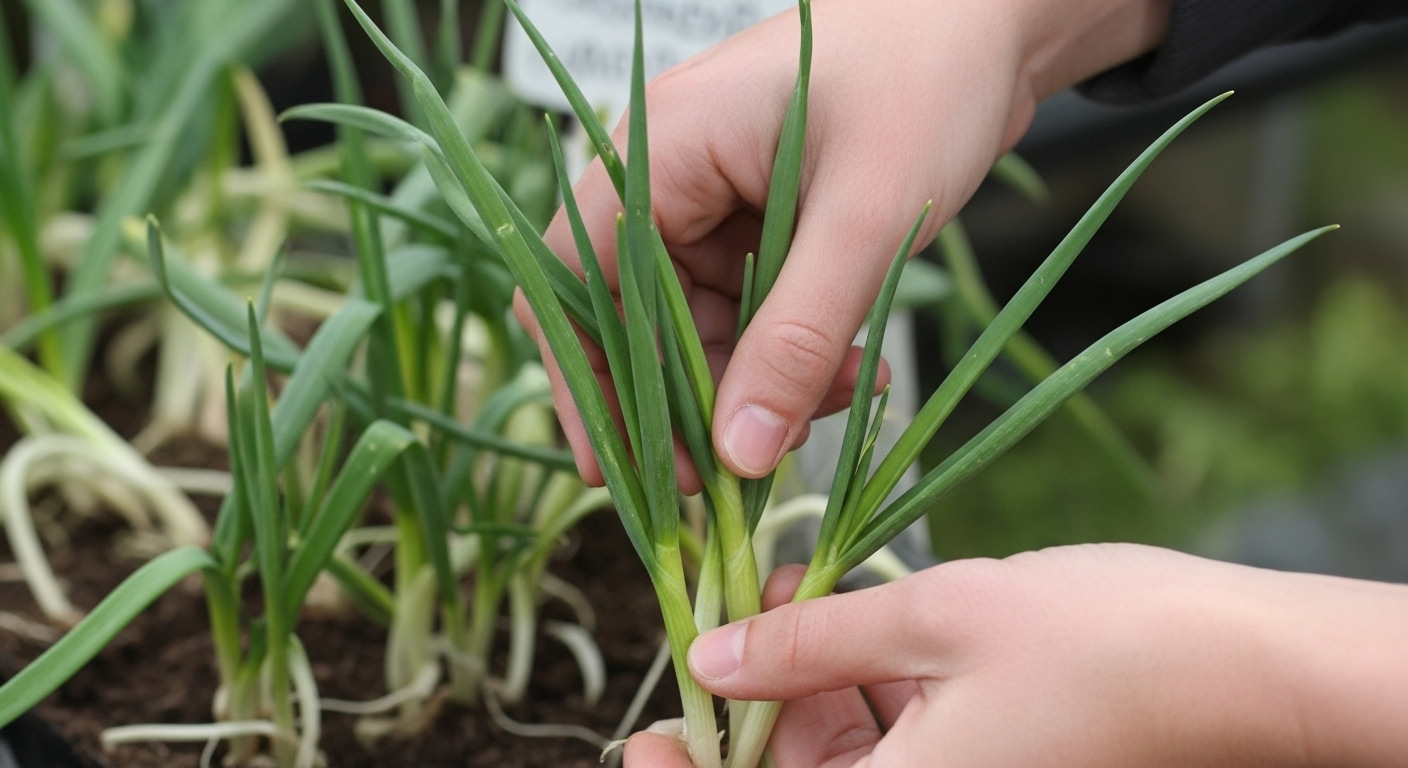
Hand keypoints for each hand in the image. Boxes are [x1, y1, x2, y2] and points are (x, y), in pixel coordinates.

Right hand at [516, 0, 1170, 486]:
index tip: (617, 467)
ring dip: (761, 381)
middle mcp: (668, 177)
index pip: (575, 281)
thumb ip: (797, 336)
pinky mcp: (758, 223)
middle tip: (748, 467)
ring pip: (698, 329)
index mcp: (659, 149)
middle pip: (634, 320)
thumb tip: (737, 452)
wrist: (993, 21)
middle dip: (695, 397)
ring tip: (844, 395)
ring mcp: (712, 200)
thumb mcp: (865, 217)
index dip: (584, 381)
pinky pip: (750, 313)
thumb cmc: (925, 77)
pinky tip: (853, 369)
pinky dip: (793, 353)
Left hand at [627, 547, 1407, 766]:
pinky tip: (849, 608)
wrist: (1241, 664)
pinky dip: (861, 677)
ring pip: (841, 752)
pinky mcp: (984, 755)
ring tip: (795, 591)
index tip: (647, 740)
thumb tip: (707, 661)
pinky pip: (893, 732)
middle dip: (752, 706)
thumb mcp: (935, 618)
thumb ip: (811, 642)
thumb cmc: (1099, 642)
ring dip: (806, 679)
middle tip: (736, 615)